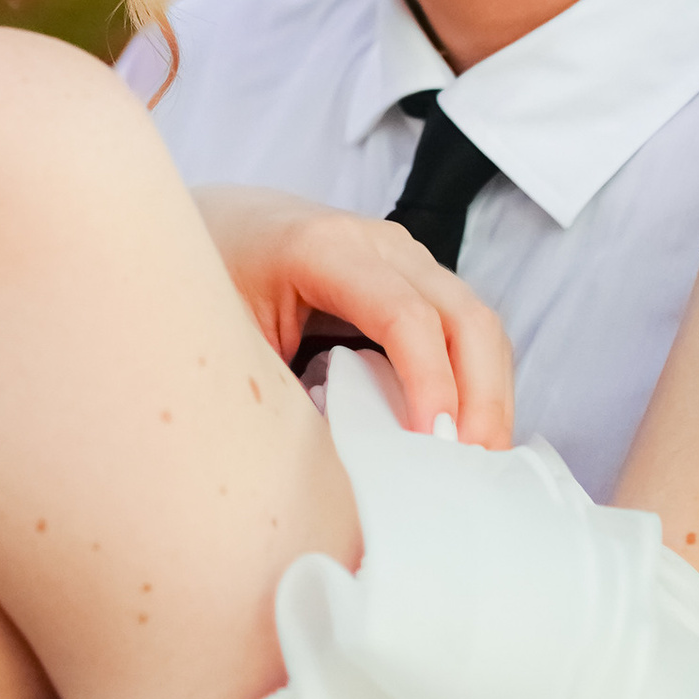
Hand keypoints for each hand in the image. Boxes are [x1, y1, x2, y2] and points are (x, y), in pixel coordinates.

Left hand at [190, 183, 513, 444]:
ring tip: (476, 466)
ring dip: (488, 396)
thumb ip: (277, 391)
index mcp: (322, 247)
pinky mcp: (414, 280)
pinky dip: (474, 383)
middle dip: (480, 398)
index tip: (430, 447)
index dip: (428, 383)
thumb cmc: (211, 277)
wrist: (212, 225)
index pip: (404, 314)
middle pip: (463, 316)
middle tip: (472, 471)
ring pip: (478, 324)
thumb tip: (336, 473)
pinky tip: (461, 435)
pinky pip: (463, 331)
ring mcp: (404, 257)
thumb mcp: (226, 337)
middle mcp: (378, 242)